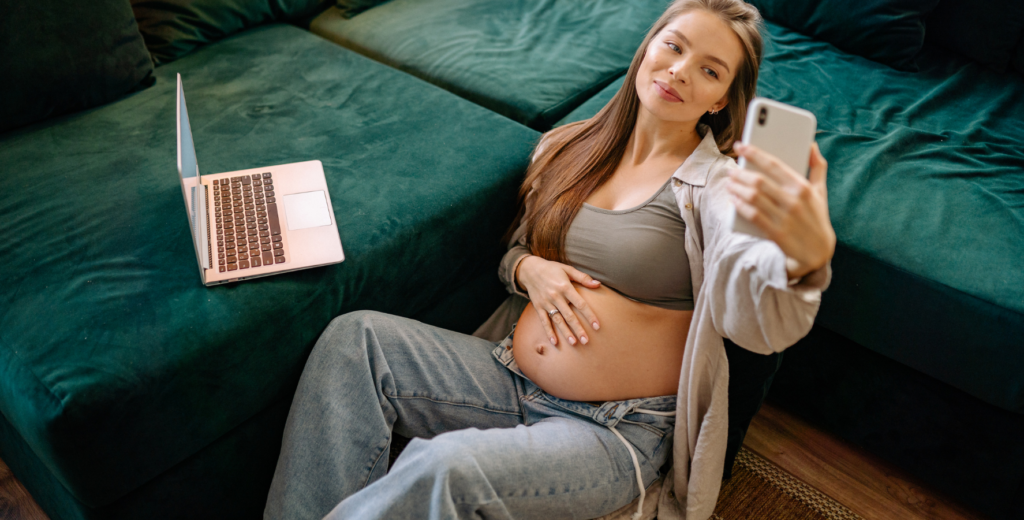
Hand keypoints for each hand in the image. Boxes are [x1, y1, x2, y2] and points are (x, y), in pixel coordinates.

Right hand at [516, 255, 600, 345]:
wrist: (530, 269)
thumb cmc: (552, 269)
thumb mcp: (568, 269)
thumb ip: (583, 278)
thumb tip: (598, 284)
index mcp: (565, 287)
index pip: (580, 304)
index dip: (589, 315)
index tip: (597, 326)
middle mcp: (556, 296)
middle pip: (569, 316)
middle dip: (578, 329)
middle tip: (586, 341)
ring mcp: (546, 303)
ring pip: (558, 320)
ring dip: (566, 332)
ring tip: (574, 343)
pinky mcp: (538, 307)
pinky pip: (544, 321)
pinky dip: (549, 332)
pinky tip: (554, 342)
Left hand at [727, 142, 835, 278]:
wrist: (818, 252)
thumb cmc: (817, 217)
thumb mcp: (821, 191)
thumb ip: (817, 166)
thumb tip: (811, 144)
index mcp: (803, 187)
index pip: (774, 164)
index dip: (754, 153)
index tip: (741, 146)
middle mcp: (793, 201)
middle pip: (759, 181)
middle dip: (740, 173)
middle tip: (731, 170)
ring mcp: (784, 218)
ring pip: (753, 197)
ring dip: (737, 188)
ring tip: (730, 183)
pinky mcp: (776, 233)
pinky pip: (752, 216)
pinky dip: (740, 206)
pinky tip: (733, 200)